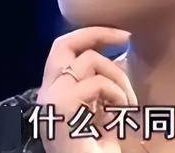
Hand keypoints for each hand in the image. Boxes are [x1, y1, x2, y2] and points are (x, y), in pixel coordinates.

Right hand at [36, 26, 139, 152]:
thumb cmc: (99, 148)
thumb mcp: (103, 110)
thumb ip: (104, 84)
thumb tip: (123, 54)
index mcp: (54, 91)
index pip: (64, 48)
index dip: (91, 35)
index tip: (122, 35)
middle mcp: (47, 92)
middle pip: (64, 43)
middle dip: (98, 33)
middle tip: (127, 37)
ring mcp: (52, 97)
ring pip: (90, 61)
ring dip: (119, 78)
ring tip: (127, 104)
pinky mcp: (63, 105)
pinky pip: (97, 82)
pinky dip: (117, 95)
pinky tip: (121, 115)